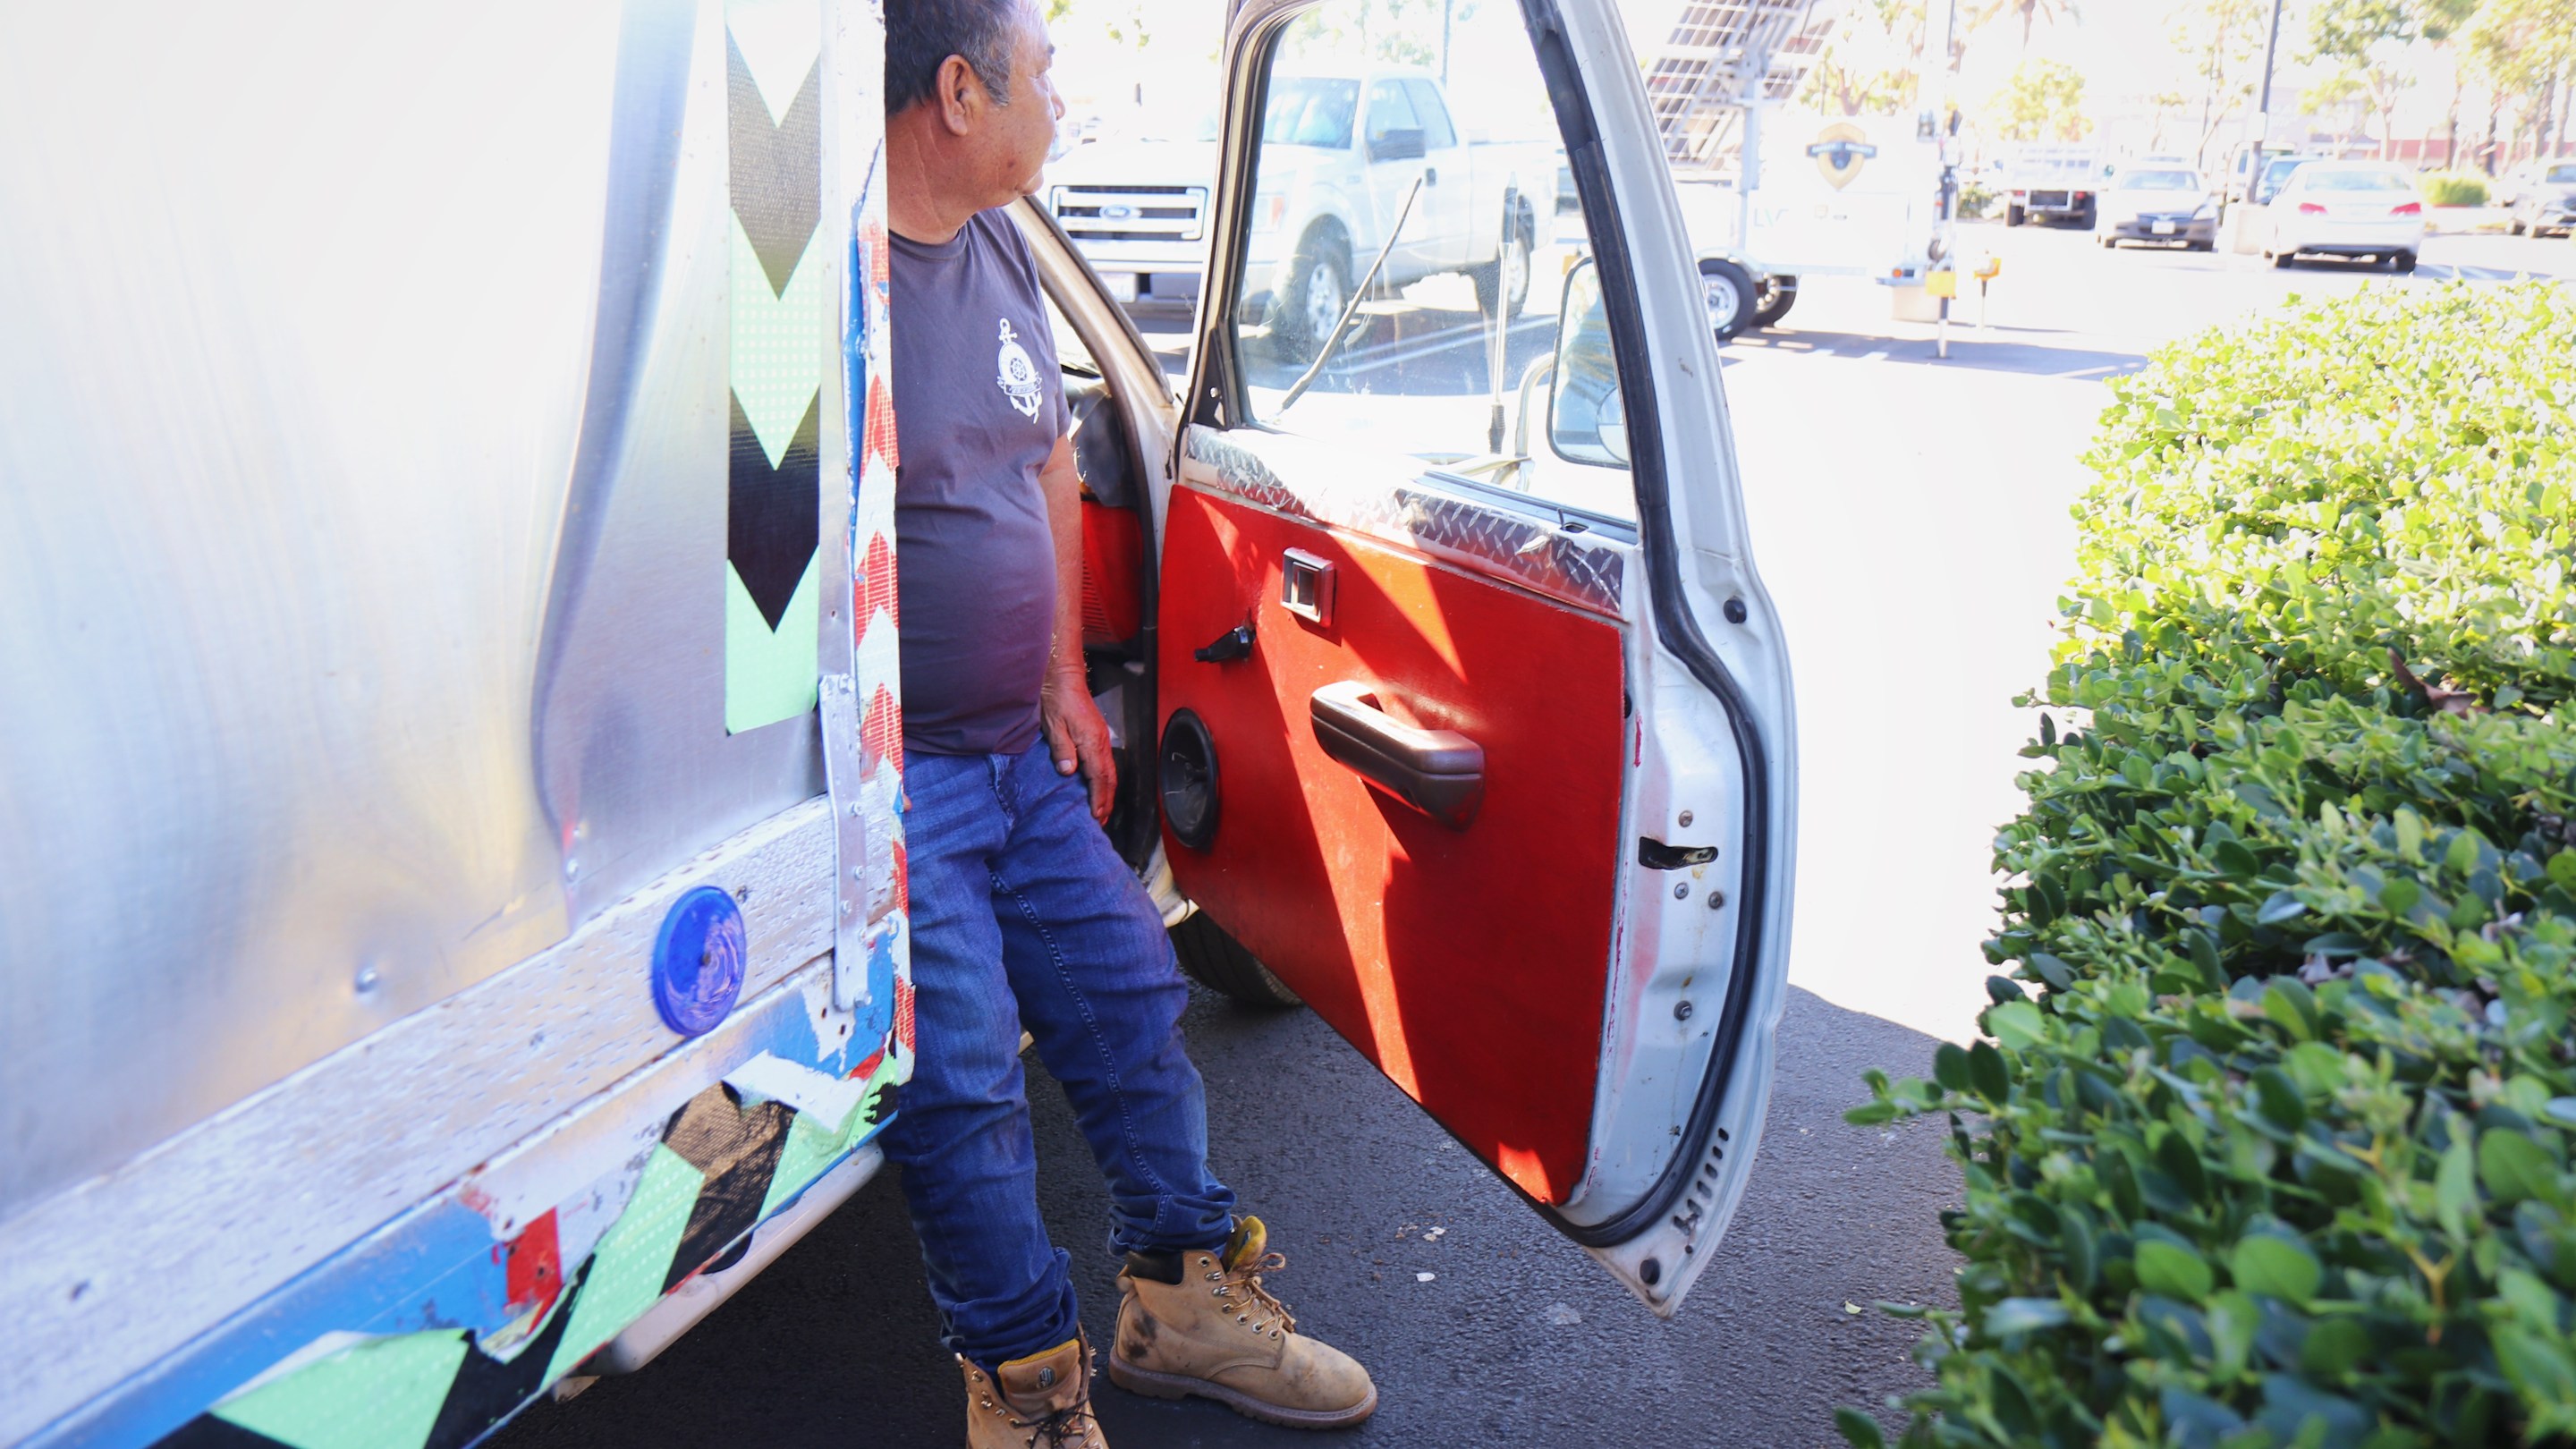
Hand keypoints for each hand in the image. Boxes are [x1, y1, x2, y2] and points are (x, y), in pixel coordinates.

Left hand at [1040, 666, 1117, 823]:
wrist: (1063, 677)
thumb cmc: (1057, 699)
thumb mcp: (1053, 725)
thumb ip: (1062, 750)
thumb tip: (1069, 772)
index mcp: (1091, 742)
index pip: (1099, 777)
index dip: (1098, 798)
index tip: (1095, 816)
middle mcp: (1101, 742)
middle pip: (1109, 778)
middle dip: (1106, 801)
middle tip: (1100, 821)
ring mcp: (1102, 738)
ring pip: (1110, 771)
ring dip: (1107, 792)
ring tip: (1101, 810)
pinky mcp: (1098, 734)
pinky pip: (1106, 763)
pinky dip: (1104, 780)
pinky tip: (1098, 786)